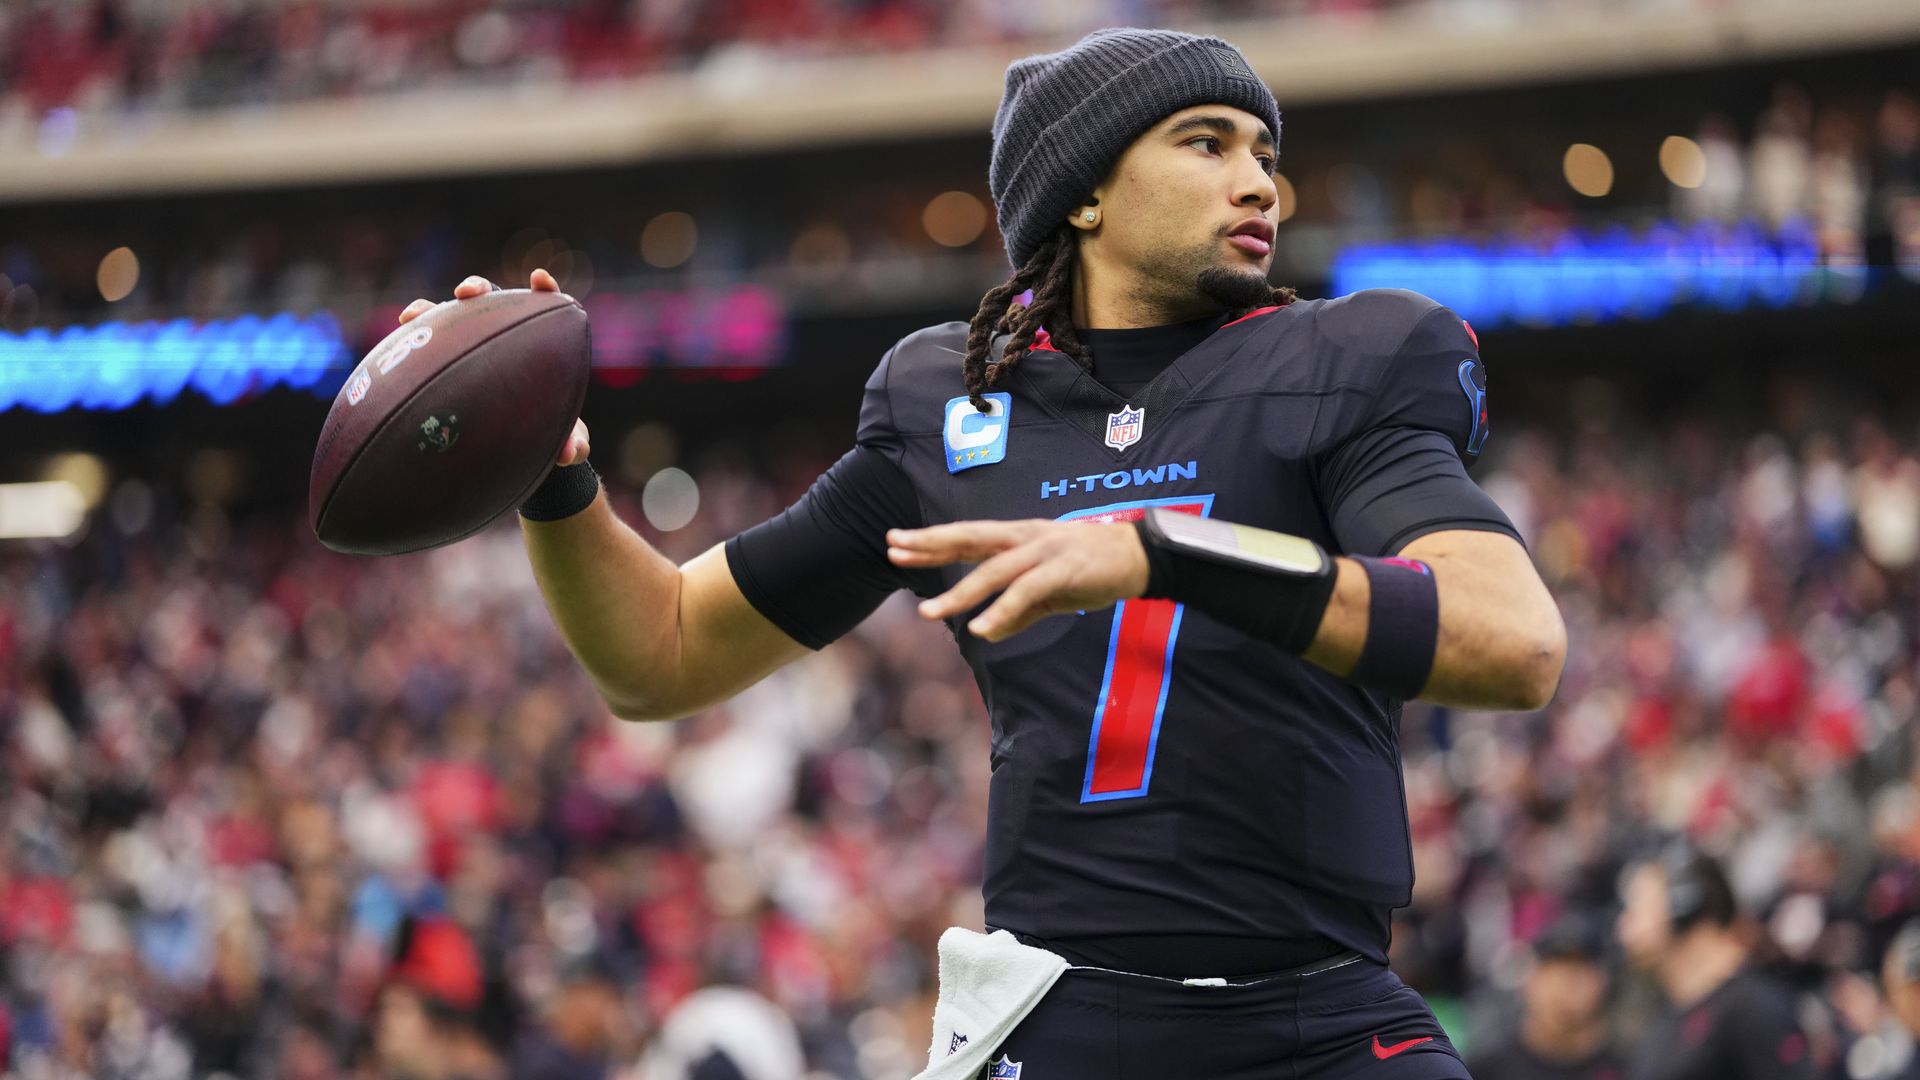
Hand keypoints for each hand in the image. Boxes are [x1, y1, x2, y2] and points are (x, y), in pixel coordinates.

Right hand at [395, 269, 586, 464]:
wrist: (522, 451)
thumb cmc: (550, 436)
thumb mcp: (566, 443)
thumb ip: (575, 444)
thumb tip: (570, 453)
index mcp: (541, 344)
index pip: (545, 307)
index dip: (543, 290)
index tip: (539, 280)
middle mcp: (505, 337)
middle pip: (491, 302)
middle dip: (477, 288)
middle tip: (466, 293)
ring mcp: (474, 347)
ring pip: (453, 318)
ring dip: (430, 312)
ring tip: (414, 315)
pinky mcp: (449, 362)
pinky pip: (429, 346)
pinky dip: (414, 337)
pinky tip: (400, 334)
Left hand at [886, 519, 1149, 640]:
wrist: (1141, 557)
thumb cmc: (1093, 570)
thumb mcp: (1049, 592)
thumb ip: (1018, 612)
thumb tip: (987, 632)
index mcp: (1019, 538)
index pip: (967, 537)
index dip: (932, 540)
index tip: (896, 543)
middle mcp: (1025, 537)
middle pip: (970, 538)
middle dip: (930, 544)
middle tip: (893, 547)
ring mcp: (1044, 550)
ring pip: (993, 571)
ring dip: (960, 593)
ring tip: (929, 613)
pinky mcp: (1063, 569)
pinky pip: (1027, 592)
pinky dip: (1003, 611)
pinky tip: (983, 628)